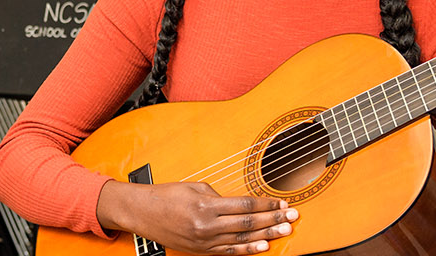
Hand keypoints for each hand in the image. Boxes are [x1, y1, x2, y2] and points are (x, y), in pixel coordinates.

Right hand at [97, 181, 296, 254]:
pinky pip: (229, 251)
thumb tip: (239, 204)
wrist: (142, 213)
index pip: (244, 205)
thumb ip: (219, 195)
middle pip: (248, 222)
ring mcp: (204, 240)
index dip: (266, 204)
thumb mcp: (195, 186)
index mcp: (206, 204)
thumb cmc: (166, 196)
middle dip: (273, 219)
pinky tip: (263, 247)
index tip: (282, 202)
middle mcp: (207, 224)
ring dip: (267, 234)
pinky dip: (248, 250)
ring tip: (285, 231)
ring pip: (242, 238)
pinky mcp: (201, 250)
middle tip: (293, 217)